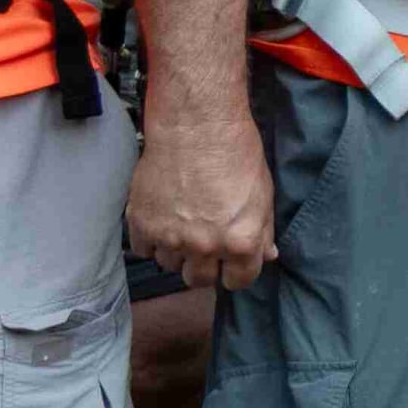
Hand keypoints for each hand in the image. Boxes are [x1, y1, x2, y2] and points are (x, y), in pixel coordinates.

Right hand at [127, 94, 276, 289]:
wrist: (195, 125)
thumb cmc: (236, 153)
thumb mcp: (263, 193)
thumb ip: (262, 230)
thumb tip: (266, 255)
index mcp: (239, 242)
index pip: (238, 282)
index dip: (235, 271)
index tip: (231, 262)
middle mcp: (204, 246)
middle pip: (199, 280)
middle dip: (204, 265)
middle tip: (204, 242)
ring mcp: (170, 238)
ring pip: (170, 266)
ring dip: (176, 251)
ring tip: (181, 223)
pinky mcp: (141, 224)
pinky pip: (144, 250)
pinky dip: (150, 238)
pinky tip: (161, 218)